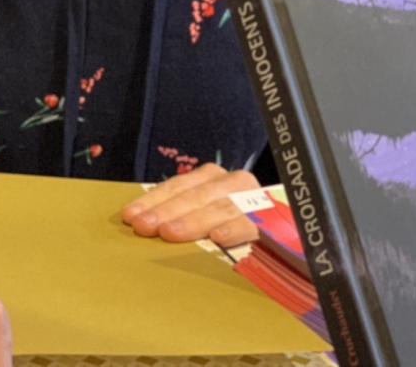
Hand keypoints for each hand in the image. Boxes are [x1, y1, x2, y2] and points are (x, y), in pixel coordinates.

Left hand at [119, 162, 259, 246]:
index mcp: (211, 178)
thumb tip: (142, 223)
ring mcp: (251, 200)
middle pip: (193, 197)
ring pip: (217, 207)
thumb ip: (180, 213)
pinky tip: (217, 237)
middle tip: (144, 226)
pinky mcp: (268, 220)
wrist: (284, 222)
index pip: (177, 187)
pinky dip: (233, 228)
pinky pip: (249, 223)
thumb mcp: (205, 210)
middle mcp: (231, 183)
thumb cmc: (234, 220)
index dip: (152, 201)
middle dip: (166, 211)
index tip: (130, 216)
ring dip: (192, 220)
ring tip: (170, 232)